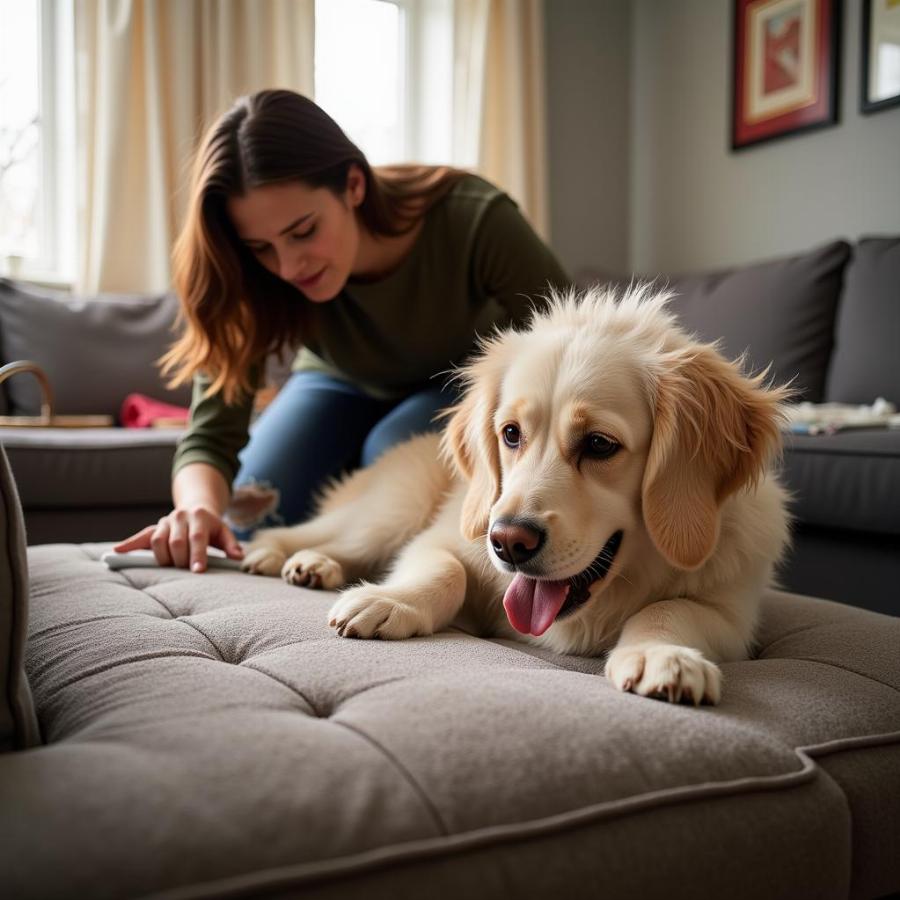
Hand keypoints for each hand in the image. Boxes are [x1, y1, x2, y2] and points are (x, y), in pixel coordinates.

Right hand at [114, 506, 243, 571]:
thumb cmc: (212, 527)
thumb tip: (238, 558)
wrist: (197, 508)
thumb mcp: (225, 532)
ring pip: (157, 540)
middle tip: (186, 572)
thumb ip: (232, 545)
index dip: (197, 554)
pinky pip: (140, 536)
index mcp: (200, 516)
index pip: (197, 538)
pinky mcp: (154, 528)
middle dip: (181, 560)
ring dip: (163, 558)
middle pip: (176, 541)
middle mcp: (180, 516)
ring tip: (171, 567)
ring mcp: (165, 521)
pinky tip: (115, 553)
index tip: (198, 571)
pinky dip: (128, 544)